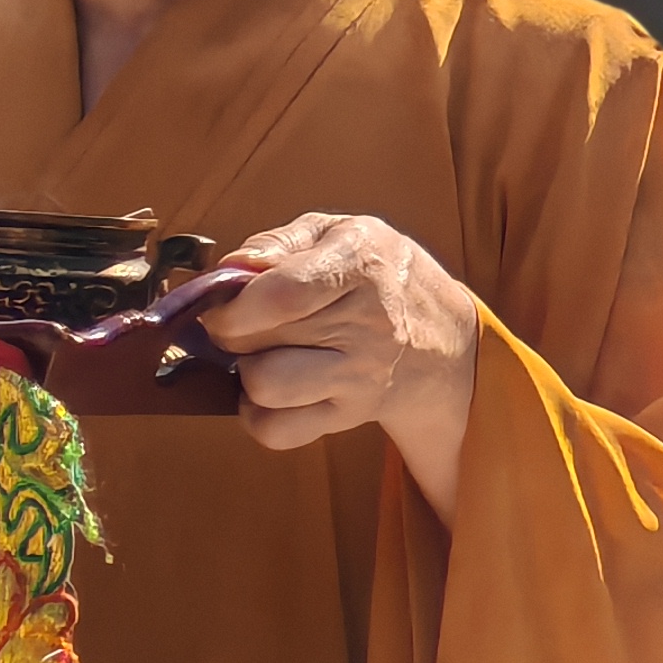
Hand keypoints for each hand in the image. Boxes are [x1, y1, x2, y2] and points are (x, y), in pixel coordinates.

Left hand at [205, 213, 485, 528]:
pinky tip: (270, 389)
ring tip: (258, 355)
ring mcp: (360, 375)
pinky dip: (258, 415)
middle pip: (260, 341)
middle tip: (240, 323)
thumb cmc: (377, 272)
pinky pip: (279, 430)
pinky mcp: (349, 415)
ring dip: (244, 373)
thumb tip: (231, 270)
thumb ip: (279, 242)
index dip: (233, 304)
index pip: (281, 295)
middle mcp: (367, 322)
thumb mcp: (338, 232)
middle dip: (230, 332)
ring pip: (266, 388)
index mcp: (360, 263)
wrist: (442, 336)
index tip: (221, 304)